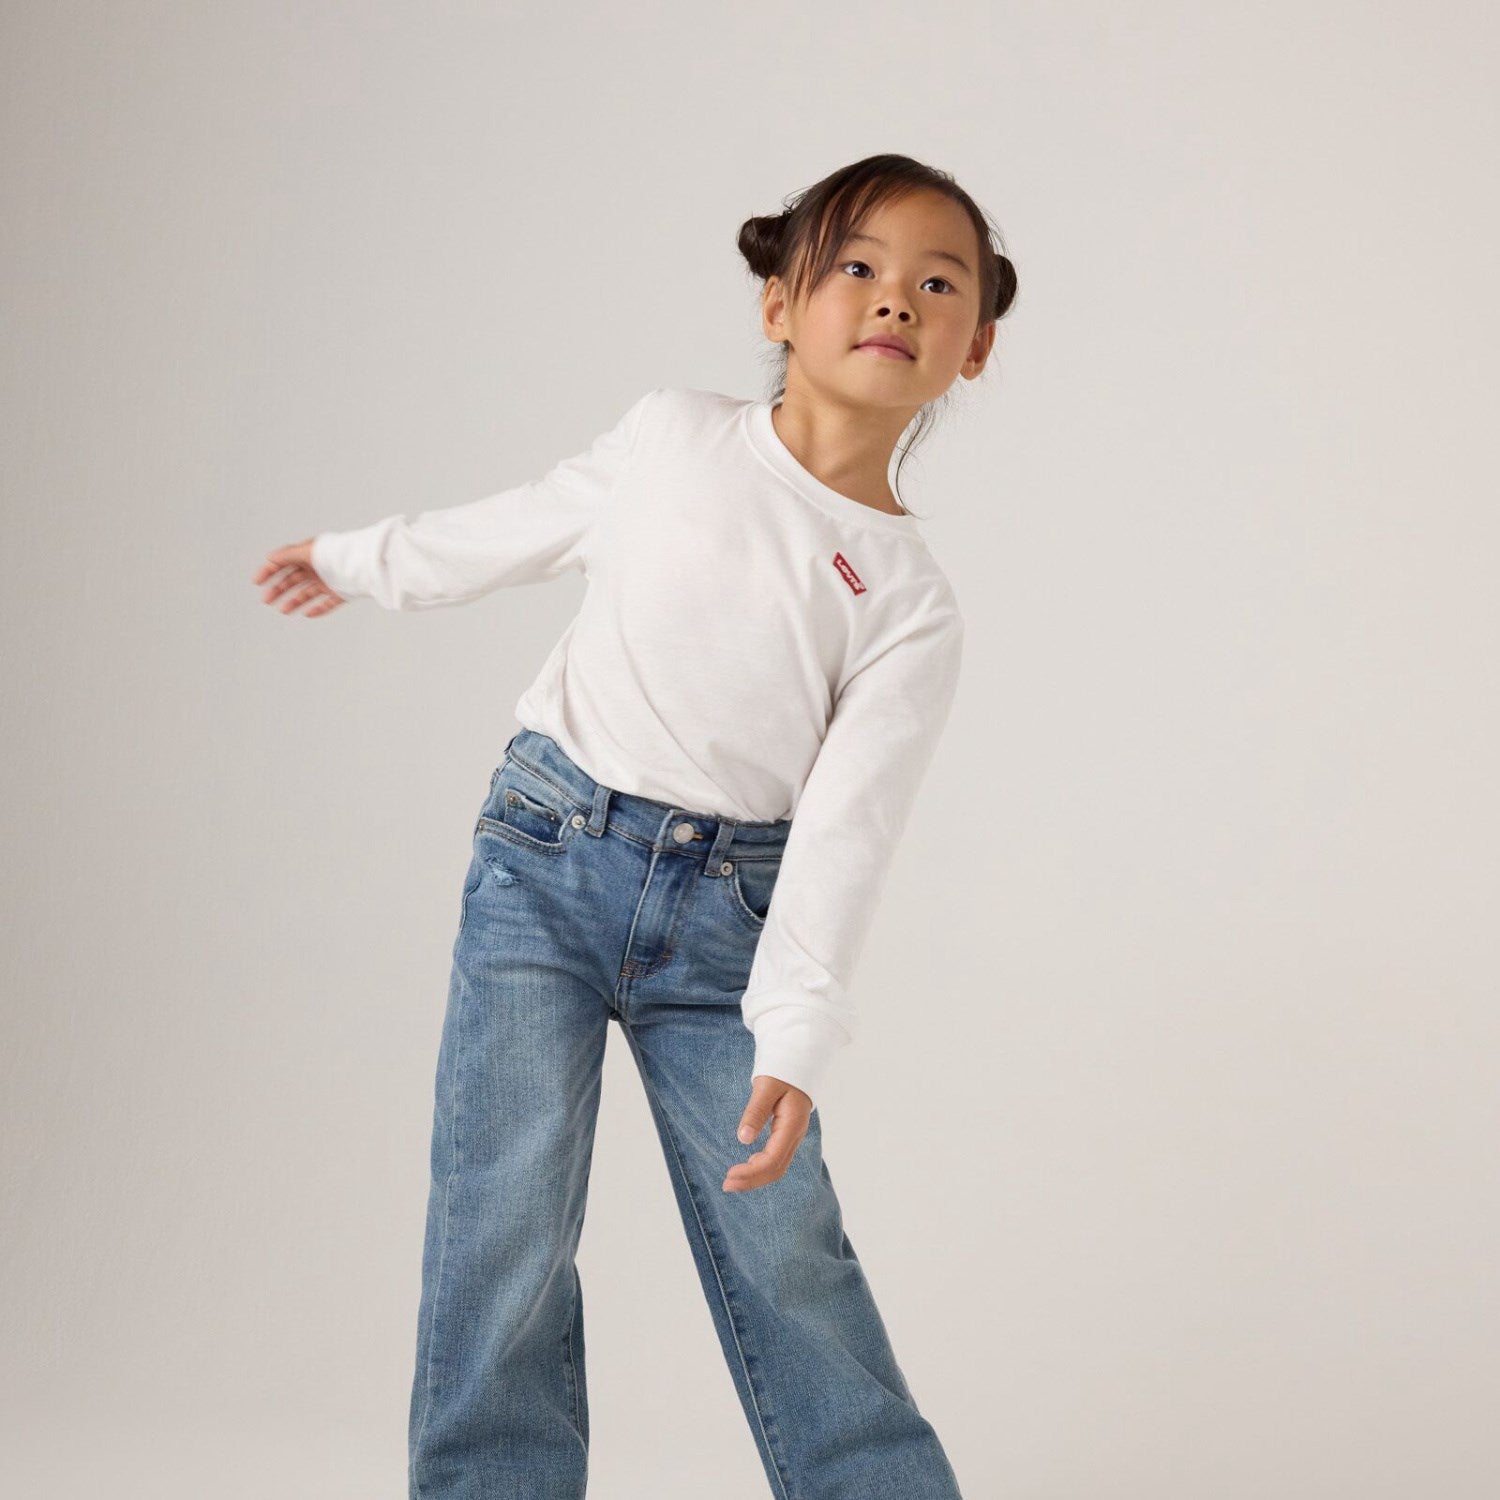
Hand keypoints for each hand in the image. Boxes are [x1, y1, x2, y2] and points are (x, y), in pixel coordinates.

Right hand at [253, 538, 346, 616]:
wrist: (363, 564)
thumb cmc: (337, 553)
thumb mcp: (308, 551)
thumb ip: (288, 555)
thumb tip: (270, 558)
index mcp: (308, 554)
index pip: (284, 562)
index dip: (269, 571)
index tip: (257, 582)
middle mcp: (317, 568)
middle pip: (292, 580)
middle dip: (278, 589)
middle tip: (267, 599)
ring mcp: (328, 580)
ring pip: (307, 593)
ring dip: (294, 601)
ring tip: (283, 610)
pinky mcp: (340, 592)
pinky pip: (327, 604)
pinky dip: (317, 609)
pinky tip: (307, 613)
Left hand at [723, 1074, 812, 1192]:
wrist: (798, 1062)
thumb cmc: (782, 1071)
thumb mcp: (766, 1087)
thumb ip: (756, 1112)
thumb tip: (743, 1139)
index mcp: (792, 1125)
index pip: (773, 1159)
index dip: (752, 1172)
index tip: (730, 1175)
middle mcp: (796, 1135)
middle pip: (776, 1169)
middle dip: (752, 1180)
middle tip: (726, 1185)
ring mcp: (794, 1136)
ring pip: (778, 1167)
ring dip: (756, 1177)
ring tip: (733, 1181)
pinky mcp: (788, 1134)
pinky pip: (777, 1158)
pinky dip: (762, 1167)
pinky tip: (748, 1166)